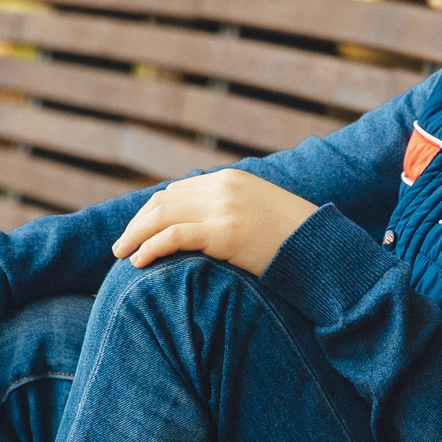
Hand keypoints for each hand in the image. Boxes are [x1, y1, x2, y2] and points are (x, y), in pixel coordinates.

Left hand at [111, 169, 317, 276]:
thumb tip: (205, 231)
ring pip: (162, 217)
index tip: (137, 233)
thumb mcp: (260, 214)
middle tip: (120, 247)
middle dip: (137, 224)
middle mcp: (223, 187)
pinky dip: (150, 247)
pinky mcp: (225, 232)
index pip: (176, 192)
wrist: (321, 247)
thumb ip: (232, 211)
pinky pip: (174, 237)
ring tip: (122, 256)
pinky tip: (139, 261)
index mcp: (229, 180)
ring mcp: (223, 208)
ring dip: (136, 236)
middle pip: (163, 202)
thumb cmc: (294, 239)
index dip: (150, 214)